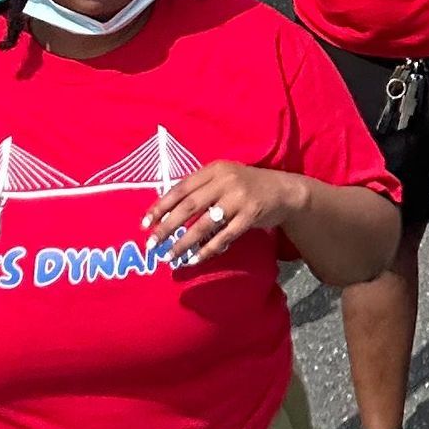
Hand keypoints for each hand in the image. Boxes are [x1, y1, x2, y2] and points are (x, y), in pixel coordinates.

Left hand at [144, 162, 307, 268]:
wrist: (283, 191)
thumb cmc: (247, 186)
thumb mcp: (224, 178)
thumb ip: (200, 189)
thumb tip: (167, 212)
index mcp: (215, 169)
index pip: (181, 188)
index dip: (161, 206)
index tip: (145, 224)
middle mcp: (226, 181)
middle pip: (189, 206)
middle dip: (167, 227)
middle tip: (152, 244)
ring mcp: (239, 198)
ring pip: (205, 224)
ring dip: (184, 242)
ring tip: (169, 256)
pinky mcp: (250, 215)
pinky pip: (224, 236)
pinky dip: (208, 249)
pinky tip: (195, 259)